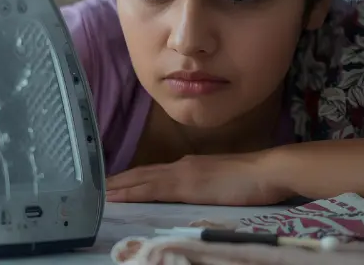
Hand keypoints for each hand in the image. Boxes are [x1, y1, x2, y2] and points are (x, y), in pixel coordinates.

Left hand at [105, 153, 293, 205]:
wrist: (268, 171)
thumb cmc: (255, 180)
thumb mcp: (224, 183)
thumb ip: (207, 187)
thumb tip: (196, 195)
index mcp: (190, 167)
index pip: (153, 173)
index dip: (132, 178)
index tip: (114, 184)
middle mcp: (181, 166)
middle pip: (141, 174)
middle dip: (118, 181)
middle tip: (95, 187)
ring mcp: (182, 174)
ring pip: (141, 180)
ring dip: (118, 187)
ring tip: (98, 192)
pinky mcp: (185, 185)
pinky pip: (151, 190)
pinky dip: (131, 192)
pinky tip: (118, 198)